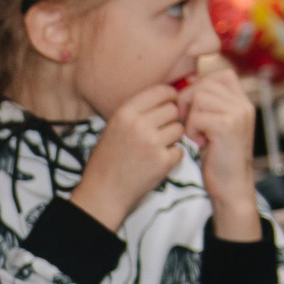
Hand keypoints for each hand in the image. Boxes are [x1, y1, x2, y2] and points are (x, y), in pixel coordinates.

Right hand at [71, 83, 186, 228]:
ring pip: (179, 129)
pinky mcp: (162, 162)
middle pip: (173, 109)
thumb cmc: (108, 159)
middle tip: (161, 131)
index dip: (170, 96)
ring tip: (157, 148)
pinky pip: (180, 150)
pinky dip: (173, 156)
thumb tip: (168, 96)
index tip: (171, 103)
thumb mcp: (114, 126)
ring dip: (173, 138)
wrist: (103, 192)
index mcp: (125, 112)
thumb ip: (137, 111)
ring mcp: (152, 143)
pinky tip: (157, 162)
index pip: (161, 91)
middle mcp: (139, 125)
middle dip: (171, 119)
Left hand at [181, 66, 260, 230]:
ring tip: (196, 134)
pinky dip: (191, 129)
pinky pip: (197, 115)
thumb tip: (188, 80)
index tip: (192, 109)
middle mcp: (244, 104)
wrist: (230, 186)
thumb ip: (208, 104)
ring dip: (190, 116)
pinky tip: (200, 143)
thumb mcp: (215, 125)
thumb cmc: (217, 158)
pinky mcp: (228, 126)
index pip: (220, 75)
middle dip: (188, 101)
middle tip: (188, 123)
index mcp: (242, 101)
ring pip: (199, 96)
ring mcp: (238, 113)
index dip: (200, 86)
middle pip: (205, 83)